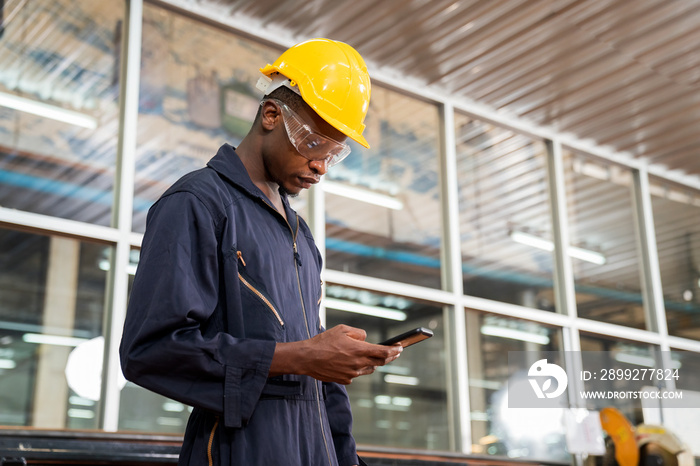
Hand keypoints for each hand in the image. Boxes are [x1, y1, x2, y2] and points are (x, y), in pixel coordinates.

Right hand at [270, 325, 401, 383]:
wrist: (307, 358)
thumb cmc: (323, 342)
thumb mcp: (342, 329)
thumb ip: (358, 333)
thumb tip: (366, 339)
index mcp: (359, 350)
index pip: (383, 352)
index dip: (394, 350)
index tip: (400, 348)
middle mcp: (358, 364)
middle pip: (380, 362)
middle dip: (389, 357)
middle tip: (395, 352)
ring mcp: (352, 374)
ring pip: (369, 368)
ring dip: (373, 362)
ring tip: (372, 355)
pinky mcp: (345, 380)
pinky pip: (356, 373)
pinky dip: (358, 367)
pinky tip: (350, 361)